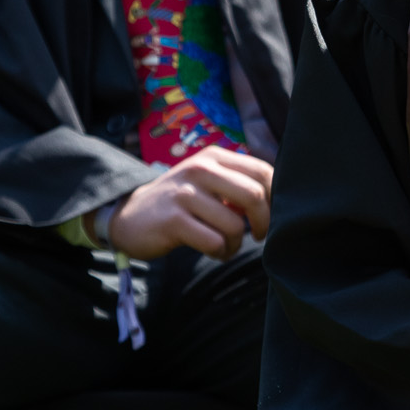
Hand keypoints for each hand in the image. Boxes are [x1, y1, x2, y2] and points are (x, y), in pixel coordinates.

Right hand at [108, 146, 272, 261]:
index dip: (275, 198)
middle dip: (264, 223)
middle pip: (255, 196)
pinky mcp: (174, 219)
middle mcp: (201, 169)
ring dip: (237, 244)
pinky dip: (221, 253)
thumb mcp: (207, 181)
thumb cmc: (180, 202)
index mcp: (214, 157)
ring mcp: (185, 193)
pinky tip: (213, 251)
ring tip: (226, 246)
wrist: (129, 215)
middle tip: (257, 235)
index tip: (268, 216)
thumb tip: (280, 201)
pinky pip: (215, 242)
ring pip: (235, 225)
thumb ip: (238, 184)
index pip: (264, 171)